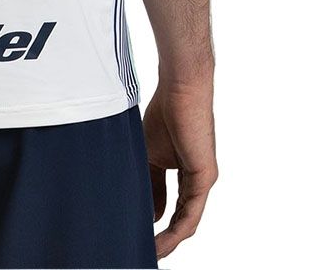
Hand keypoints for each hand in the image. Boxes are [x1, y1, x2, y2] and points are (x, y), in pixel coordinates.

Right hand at [143, 76, 217, 261]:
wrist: (180, 90)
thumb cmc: (164, 113)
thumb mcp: (150, 152)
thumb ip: (151, 181)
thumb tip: (147, 211)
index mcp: (184, 173)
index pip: (170, 206)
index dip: (156, 223)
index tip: (138, 235)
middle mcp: (196, 180)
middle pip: (180, 218)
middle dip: (163, 238)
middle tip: (144, 251)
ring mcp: (202, 180)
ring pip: (188, 221)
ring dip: (169, 240)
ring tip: (152, 252)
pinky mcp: (205, 177)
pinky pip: (192, 212)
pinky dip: (177, 229)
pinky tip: (163, 239)